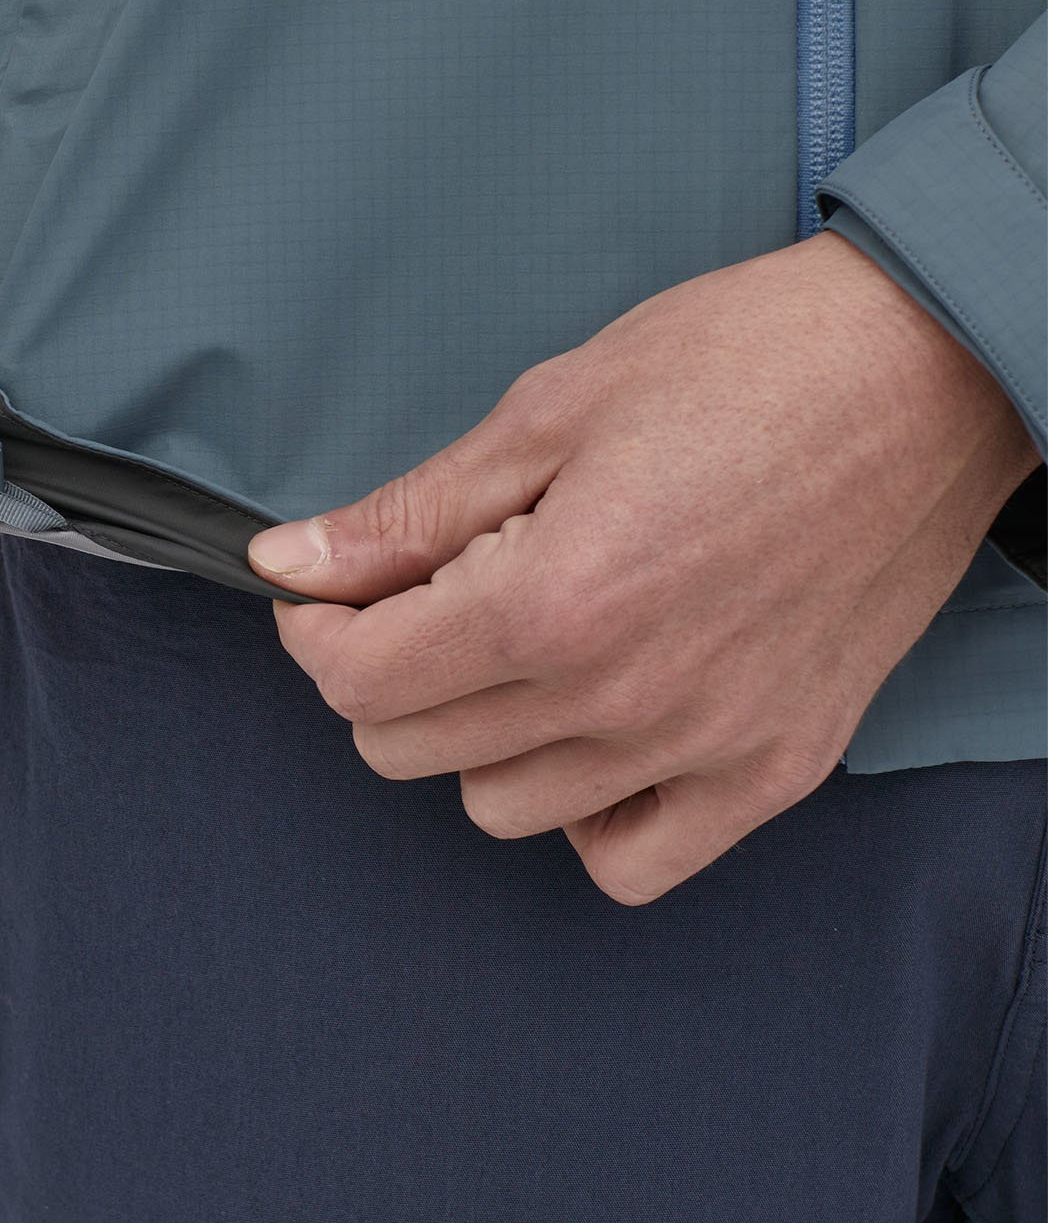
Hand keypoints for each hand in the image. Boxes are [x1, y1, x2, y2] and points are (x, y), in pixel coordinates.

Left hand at [248, 231, 1040, 902]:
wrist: (929, 370)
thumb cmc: (748, 363)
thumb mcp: (546, 412)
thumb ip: (407, 514)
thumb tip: (292, 563)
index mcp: (554, 601)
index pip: (358, 681)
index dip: (316, 630)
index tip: (329, 592)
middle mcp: (624, 699)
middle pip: (410, 749)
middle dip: (383, 672)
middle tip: (420, 598)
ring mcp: (705, 746)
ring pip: (502, 808)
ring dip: (473, 736)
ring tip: (516, 645)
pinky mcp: (774, 768)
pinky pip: (631, 859)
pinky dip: (585, 811)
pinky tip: (587, 727)